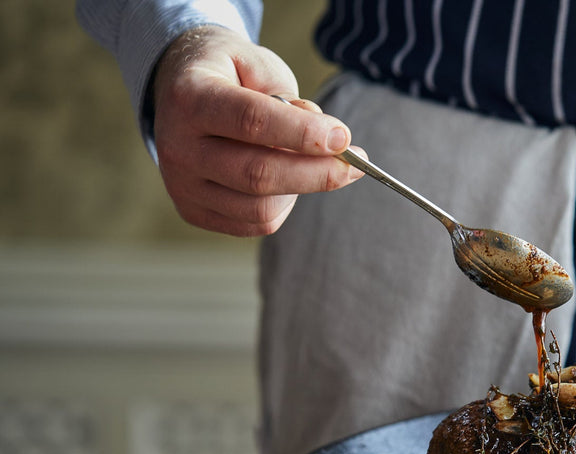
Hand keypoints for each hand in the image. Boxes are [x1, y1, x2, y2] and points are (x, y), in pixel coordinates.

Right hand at [151, 26, 363, 235]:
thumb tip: (325, 141)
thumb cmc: (230, 75)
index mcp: (190, 97)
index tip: (343, 137)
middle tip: (355, 163)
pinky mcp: (193, 211)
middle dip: (318, 173)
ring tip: (312, 163)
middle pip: (258, 174)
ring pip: (260, 207)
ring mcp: (181, 185)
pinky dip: (285, 206)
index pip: (252, 122)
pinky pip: (255, 224)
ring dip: (303, 188)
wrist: (178, 90)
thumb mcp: (259, 64)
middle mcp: (177, 146)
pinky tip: (288, 179)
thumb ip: (290, 99)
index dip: (304, 133)